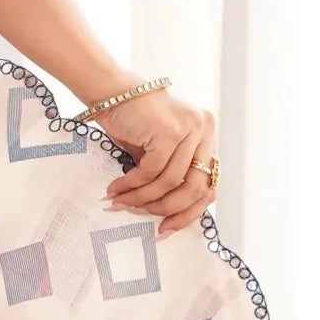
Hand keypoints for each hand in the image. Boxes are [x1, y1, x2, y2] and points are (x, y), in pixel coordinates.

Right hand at [94, 86, 217, 237]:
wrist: (109, 91)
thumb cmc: (131, 122)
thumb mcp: (159, 151)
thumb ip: (171, 174)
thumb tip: (171, 215)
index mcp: (207, 136)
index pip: (209, 185)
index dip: (189, 212)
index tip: (166, 228)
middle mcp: (204, 130)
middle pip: (195, 187)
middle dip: (167, 210)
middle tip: (145, 221)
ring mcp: (189, 129)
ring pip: (170, 182)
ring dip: (142, 198)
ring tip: (121, 204)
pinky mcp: (168, 131)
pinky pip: (151, 171)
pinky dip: (131, 185)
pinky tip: (116, 189)